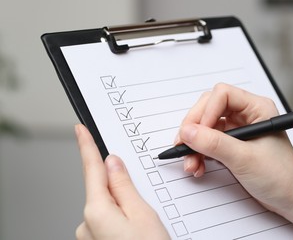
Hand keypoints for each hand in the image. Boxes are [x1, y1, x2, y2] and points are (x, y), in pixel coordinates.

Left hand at [75, 124, 168, 239]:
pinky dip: (121, 220)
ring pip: (108, 207)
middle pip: (103, 190)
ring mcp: (90, 237)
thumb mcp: (143, 215)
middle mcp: (87, 224)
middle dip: (120, 187)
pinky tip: (136, 232)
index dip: (87, 146)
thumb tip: (113, 164)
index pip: (92, 169)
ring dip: (124, 208)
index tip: (80, 130)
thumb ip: (125, 187)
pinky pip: (108, 221)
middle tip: (142, 205)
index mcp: (97, 212)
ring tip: (144, 227)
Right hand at [176, 83, 292, 212]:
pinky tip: (198, 166)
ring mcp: (238, 130)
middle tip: (184, 145)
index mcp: (256, 108)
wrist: (291, 199)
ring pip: (205, 127)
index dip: (206, 112)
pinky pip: (208, 142)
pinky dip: (199, 153)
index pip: (222, 95)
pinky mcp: (232, 145)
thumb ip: (214, 143)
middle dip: (195, 128)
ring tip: (191, 163)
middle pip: (209, 109)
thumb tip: (188, 132)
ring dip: (194, 144)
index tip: (196, 132)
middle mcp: (246, 115)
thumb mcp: (244, 158)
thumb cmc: (282, 176)